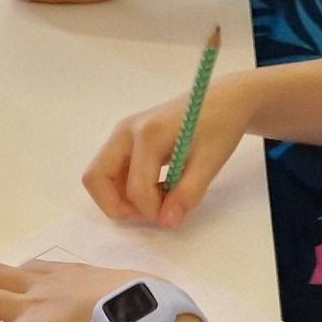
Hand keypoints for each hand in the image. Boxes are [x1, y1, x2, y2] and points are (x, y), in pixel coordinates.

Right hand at [83, 72, 255, 227]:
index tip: (174, 215)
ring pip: (100, 175)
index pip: (136, 188)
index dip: (152, 211)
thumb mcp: (211, 162)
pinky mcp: (126, 138)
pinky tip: (154, 187)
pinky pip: (110, 170)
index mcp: (149, 134)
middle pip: (96, 177)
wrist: (225, 99)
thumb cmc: (221, 125)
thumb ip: (187, 194)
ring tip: (155, 200)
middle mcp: (126, 131)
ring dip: (119, 197)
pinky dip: (124, 187)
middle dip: (116, 205)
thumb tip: (167, 222)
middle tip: (148, 213)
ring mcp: (122, 133)